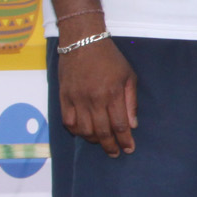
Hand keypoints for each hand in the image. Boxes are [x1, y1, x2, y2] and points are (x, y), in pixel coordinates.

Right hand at [58, 39, 136, 157]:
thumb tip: (132, 125)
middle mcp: (94, 100)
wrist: (82, 42)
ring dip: (94, 140)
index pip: (119, 125)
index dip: (125, 140)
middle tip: (115, 153)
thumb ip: (131, 101)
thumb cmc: (110, 58)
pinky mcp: (64, 97)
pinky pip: (68, 121)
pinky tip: (83, 133)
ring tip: (101, 142)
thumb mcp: (129, 76)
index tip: (129, 149)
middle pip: (102, 132)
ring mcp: (77, 99)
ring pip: (84, 130)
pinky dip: (75, 131)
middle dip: (110, 146)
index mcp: (112, 94)